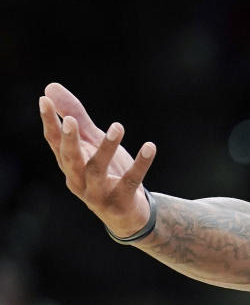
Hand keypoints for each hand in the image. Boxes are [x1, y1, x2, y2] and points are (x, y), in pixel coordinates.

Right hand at [39, 82, 155, 236]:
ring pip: (98, 170)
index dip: (49, 122)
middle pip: (70, 159)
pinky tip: (150, 146)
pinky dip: (141, 164)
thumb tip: (50, 88)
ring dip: (107, 148)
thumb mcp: (91, 144)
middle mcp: (78, 180)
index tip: (45, 101)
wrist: (127, 216)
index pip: (54, 142)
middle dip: (70, 140)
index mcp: (69, 165)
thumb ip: (76, 116)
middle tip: (71, 121)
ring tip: (118, 126)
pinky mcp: (121, 202)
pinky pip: (131, 181)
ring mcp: (98, 193)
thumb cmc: (106, 174)